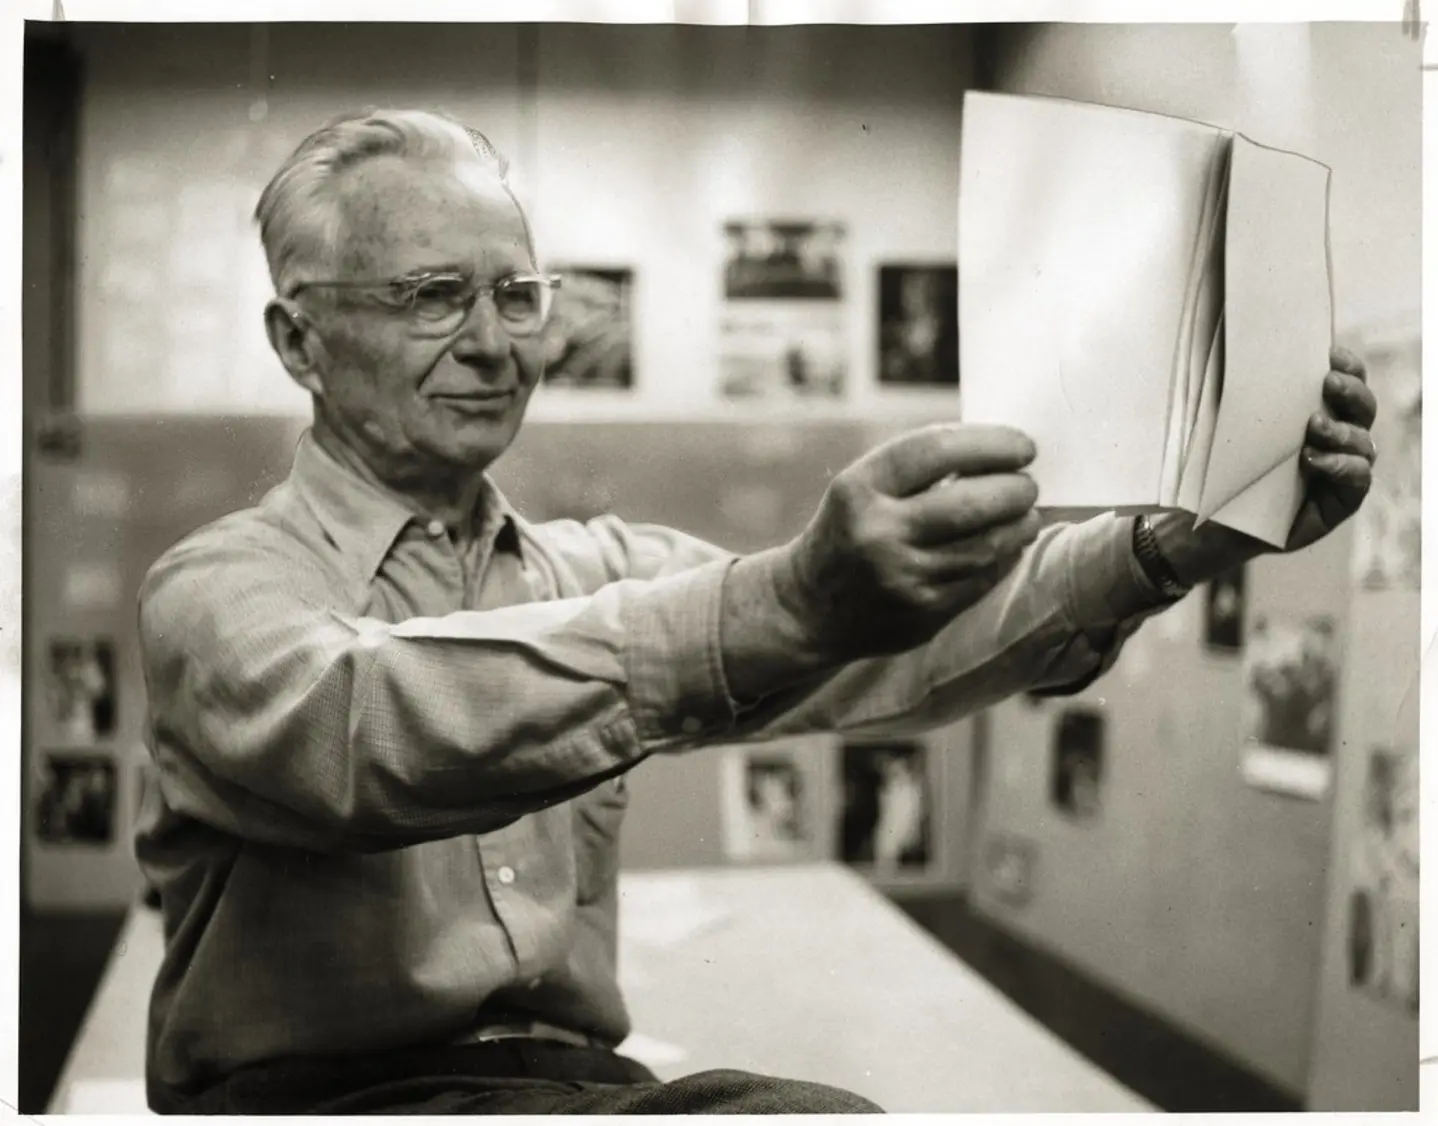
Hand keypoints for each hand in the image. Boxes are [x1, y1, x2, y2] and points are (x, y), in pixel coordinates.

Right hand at [775, 423, 1041, 660]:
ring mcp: (902, 579)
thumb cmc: (850, 529)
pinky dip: (1004, 557)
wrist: (809, 607)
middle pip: (971, 503)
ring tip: (1025, 512)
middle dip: (1014, 488)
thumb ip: (920, 467)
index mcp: (858, 489)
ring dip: (1019, 525)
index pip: (936, 450)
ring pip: (985, 546)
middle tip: (1028, 483)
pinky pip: (982, 579)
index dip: (990, 443)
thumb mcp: (861, 487)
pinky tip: (1008, 545)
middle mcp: (878, 534)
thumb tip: (1001, 452)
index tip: (1022, 445)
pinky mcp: (923, 615)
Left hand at [1153, 346, 1378, 583]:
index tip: (1331, 353)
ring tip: (1312, 426)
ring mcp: (1342, 469)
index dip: (1348, 365)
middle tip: (1327, 383)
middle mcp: (1338, 438)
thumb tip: (1229, 346)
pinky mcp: (1340, 501)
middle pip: (1363, 407)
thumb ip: (1238, 393)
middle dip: (1350, 392)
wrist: (1209, 522)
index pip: (1347, 381)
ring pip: (1362, 442)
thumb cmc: (1219, 469)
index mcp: (1317, 411)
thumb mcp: (1225, 427)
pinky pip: (1357, 478)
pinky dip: (1340, 466)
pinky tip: (1312, 460)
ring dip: (1340, 430)